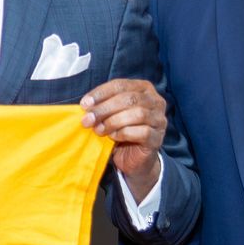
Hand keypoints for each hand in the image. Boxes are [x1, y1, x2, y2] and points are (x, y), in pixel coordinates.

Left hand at [81, 78, 166, 200]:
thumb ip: (102, 106)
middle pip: (129, 99)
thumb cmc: (120, 132)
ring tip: (99, 130)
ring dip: (113, 122)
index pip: (121, 85)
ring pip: (137, 114)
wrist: (133, 159)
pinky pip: (141, 132)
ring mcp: (159, 120)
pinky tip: (113, 137)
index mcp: (143, 89)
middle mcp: (155, 101)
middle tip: (87, 120)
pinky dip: (123, 133)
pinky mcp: (157, 138)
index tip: (84, 104)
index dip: (101, 93)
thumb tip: (85, 105)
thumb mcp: (110, 115)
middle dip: (104, 109)